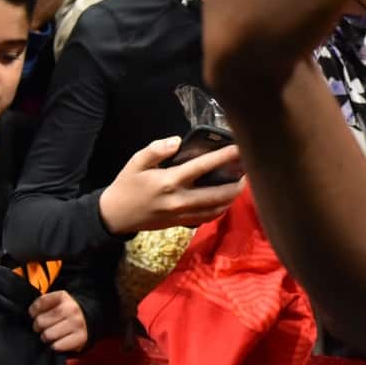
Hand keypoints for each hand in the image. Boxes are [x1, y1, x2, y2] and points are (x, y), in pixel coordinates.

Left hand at [29, 290, 87, 352]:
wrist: (87, 320)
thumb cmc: (64, 313)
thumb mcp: (55, 302)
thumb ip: (41, 305)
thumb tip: (31, 313)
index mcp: (63, 297)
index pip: (38, 304)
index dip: (33, 312)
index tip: (37, 314)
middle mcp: (71, 308)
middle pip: (40, 322)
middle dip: (38, 327)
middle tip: (44, 327)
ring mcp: (77, 323)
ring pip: (47, 335)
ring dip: (46, 338)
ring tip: (51, 335)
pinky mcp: (80, 338)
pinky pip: (56, 346)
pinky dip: (54, 346)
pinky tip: (58, 342)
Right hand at [99, 136, 243, 233]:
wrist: (115, 217)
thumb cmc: (127, 185)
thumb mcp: (135, 162)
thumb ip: (156, 150)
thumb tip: (177, 141)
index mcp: (169, 181)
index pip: (203, 167)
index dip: (223, 157)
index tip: (239, 148)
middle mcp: (179, 200)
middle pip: (218, 194)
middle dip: (237, 183)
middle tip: (250, 169)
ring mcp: (182, 215)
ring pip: (216, 209)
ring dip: (233, 197)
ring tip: (242, 182)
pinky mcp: (181, 223)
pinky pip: (208, 217)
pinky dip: (221, 208)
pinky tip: (226, 198)